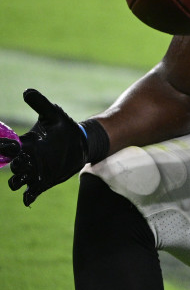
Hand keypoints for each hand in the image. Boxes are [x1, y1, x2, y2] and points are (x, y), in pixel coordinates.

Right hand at [0, 89, 106, 206]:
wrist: (82, 141)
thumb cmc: (64, 127)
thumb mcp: (53, 114)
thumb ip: (40, 104)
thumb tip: (27, 91)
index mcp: (25, 143)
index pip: (6, 147)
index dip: (3, 147)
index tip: (8, 145)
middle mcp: (27, 158)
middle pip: (11, 166)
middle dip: (13, 165)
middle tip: (22, 159)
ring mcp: (35, 171)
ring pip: (17, 182)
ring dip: (17, 181)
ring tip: (24, 176)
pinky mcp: (44, 181)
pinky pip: (31, 192)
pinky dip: (28, 196)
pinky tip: (29, 198)